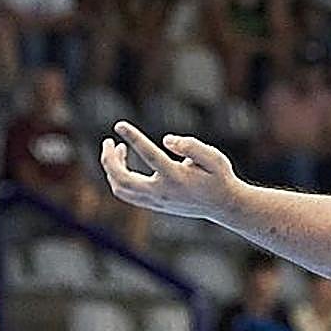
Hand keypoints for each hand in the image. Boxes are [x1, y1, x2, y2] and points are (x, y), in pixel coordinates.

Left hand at [100, 121, 239, 220]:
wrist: (222, 205)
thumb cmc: (219, 177)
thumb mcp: (214, 158)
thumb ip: (192, 146)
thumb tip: (167, 139)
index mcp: (176, 177)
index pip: (149, 155)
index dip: (133, 138)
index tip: (119, 125)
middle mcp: (162, 192)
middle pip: (123, 179)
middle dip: (109, 160)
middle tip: (108, 141)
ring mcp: (155, 201)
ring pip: (121, 189)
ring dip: (112, 169)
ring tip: (117, 148)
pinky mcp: (153, 204)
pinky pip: (126, 193)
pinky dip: (118, 178)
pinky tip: (124, 163)